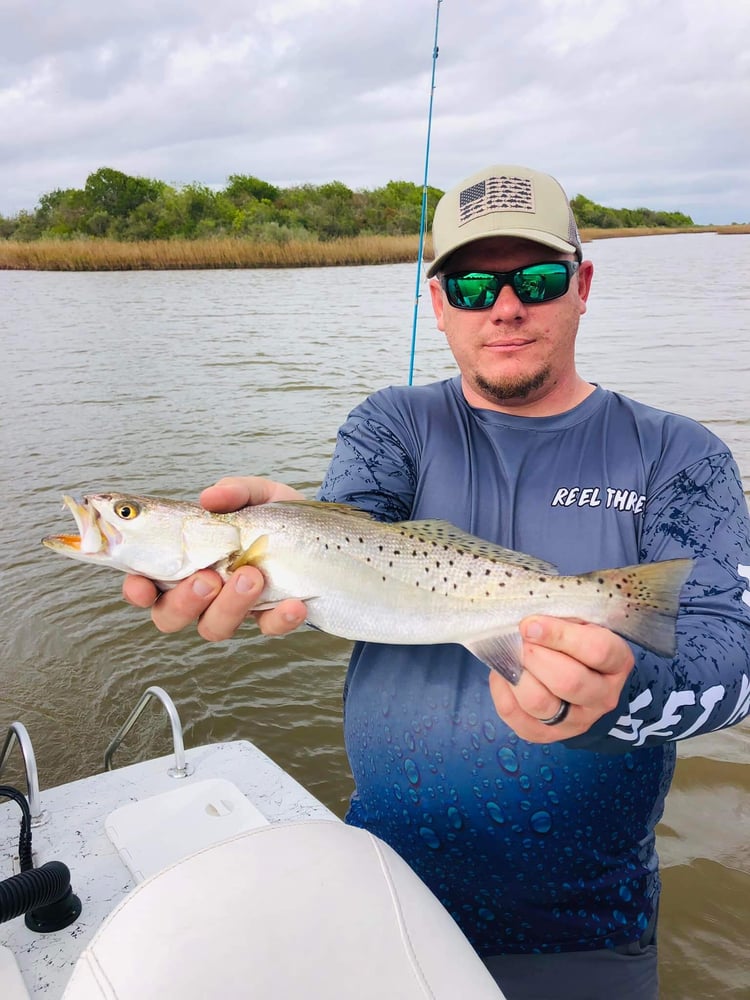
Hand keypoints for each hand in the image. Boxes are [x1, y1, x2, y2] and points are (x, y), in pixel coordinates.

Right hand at [122, 476, 307, 640]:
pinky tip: (294, 603)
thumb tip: (210, 497)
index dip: (138, 590)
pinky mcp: (271, 617)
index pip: (147, 584)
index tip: (142, 586)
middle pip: (170, 616)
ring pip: (214, 627)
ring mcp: (235, 608)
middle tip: (208, 577)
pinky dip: (280, 619)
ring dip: (229, 606)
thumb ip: (234, 491)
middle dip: (183, 602)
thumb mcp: (256, 494)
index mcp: (186, 562)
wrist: (320, 531)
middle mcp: (203, 592)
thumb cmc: (272, 515)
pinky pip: (269, 628)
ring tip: (252, 576)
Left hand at [488, 617, 633, 740]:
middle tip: (519, 641)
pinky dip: (502, 691)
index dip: (558, 636)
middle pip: (568, 682)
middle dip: (535, 657)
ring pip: (541, 704)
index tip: (529, 625)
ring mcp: (576, 721)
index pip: (596, 651)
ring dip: (517, 676)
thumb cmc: (577, 642)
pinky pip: (517, 716)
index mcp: (617, 662)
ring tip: (509, 656)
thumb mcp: (581, 623)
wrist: (582, 680)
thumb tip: (526, 624)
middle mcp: (603, 697)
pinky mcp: (547, 734)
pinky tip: (503, 673)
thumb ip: (561, 619)